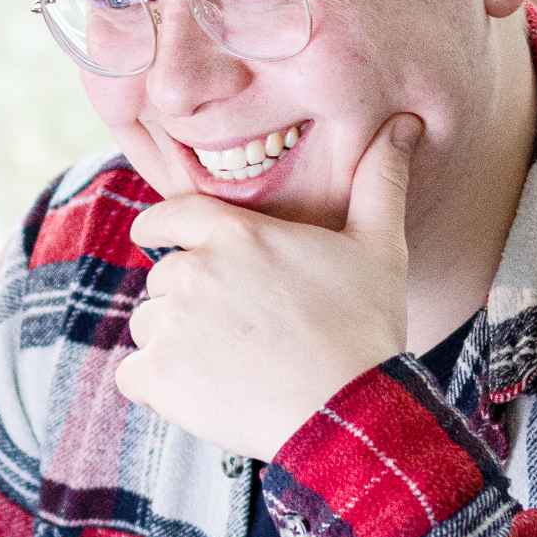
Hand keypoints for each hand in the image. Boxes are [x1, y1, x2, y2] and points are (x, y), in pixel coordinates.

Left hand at [116, 114, 419, 459]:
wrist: (350, 412)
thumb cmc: (366, 327)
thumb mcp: (380, 246)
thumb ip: (379, 181)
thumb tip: (404, 124)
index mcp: (234, 233)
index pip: (166, 217)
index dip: (160, 231)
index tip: (163, 243)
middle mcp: (194, 272)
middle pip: (163, 278)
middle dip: (189, 300)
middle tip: (237, 329)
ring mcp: (173, 326)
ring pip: (148, 326)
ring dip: (174, 344)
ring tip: (228, 365)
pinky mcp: (161, 378)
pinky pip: (132, 375)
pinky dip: (157, 387)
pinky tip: (200, 395)